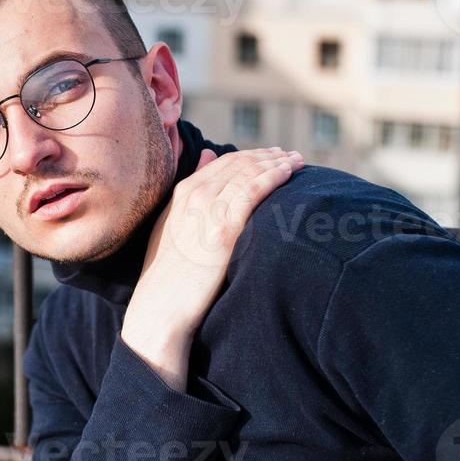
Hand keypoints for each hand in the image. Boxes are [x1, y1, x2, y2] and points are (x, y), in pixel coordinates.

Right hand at [122, 146, 302, 389]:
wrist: (160, 307)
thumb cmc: (169, 274)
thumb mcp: (171, 225)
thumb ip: (191, 190)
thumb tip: (208, 154)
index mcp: (182, 193)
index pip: (224, 162)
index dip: (252, 155)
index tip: (274, 154)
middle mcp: (195, 196)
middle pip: (239, 164)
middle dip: (269, 155)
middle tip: (292, 155)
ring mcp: (208, 211)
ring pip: (248, 173)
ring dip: (277, 163)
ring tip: (298, 161)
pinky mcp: (222, 230)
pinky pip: (253, 192)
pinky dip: (272, 177)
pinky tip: (289, 173)